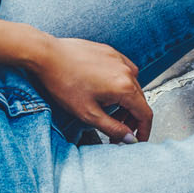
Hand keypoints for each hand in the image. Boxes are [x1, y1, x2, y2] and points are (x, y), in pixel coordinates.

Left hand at [27, 36, 153, 142]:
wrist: (48, 55)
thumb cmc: (63, 82)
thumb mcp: (88, 114)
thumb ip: (113, 128)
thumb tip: (130, 138)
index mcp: (125, 87)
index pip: (145, 114)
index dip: (144, 130)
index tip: (138, 139)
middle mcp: (127, 71)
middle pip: (139, 101)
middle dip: (131, 119)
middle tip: (118, 131)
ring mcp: (120, 59)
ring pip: (132, 87)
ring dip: (125, 103)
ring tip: (107, 112)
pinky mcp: (111, 53)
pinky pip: (123, 73)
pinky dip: (119, 87)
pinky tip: (103, 92)